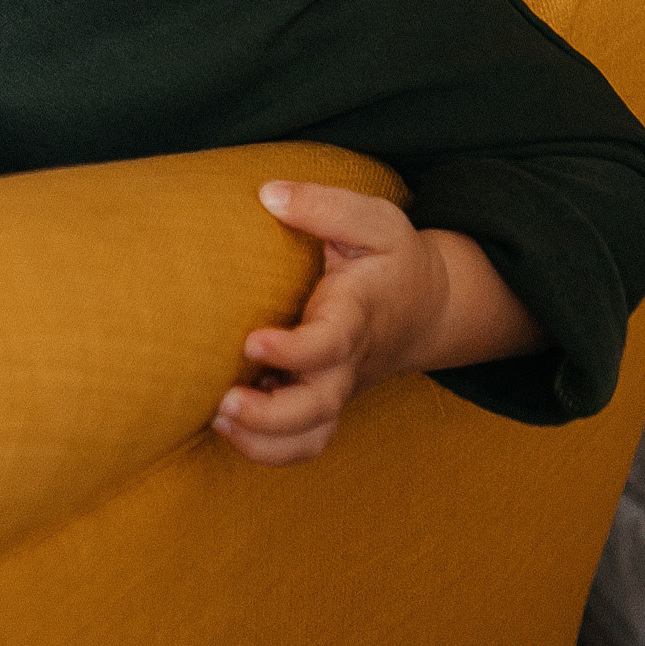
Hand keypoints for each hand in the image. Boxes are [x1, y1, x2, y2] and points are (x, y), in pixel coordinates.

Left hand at [213, 182, 545, 464]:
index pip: (329, 343)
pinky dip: (269, 450)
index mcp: (356, 316)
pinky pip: (303, 445)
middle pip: (318, 407)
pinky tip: (226, 426)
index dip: (293, 350)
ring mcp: (335, 389)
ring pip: (310, 437)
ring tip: (217, 418)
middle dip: (272, 415)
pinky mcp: (322, 403)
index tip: (251, 340)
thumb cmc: (390, 261)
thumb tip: (269, 194)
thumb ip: (325, 205)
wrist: (427, 307)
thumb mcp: (374, 220)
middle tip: (224, 401)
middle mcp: (345, 362)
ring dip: (264, 441)